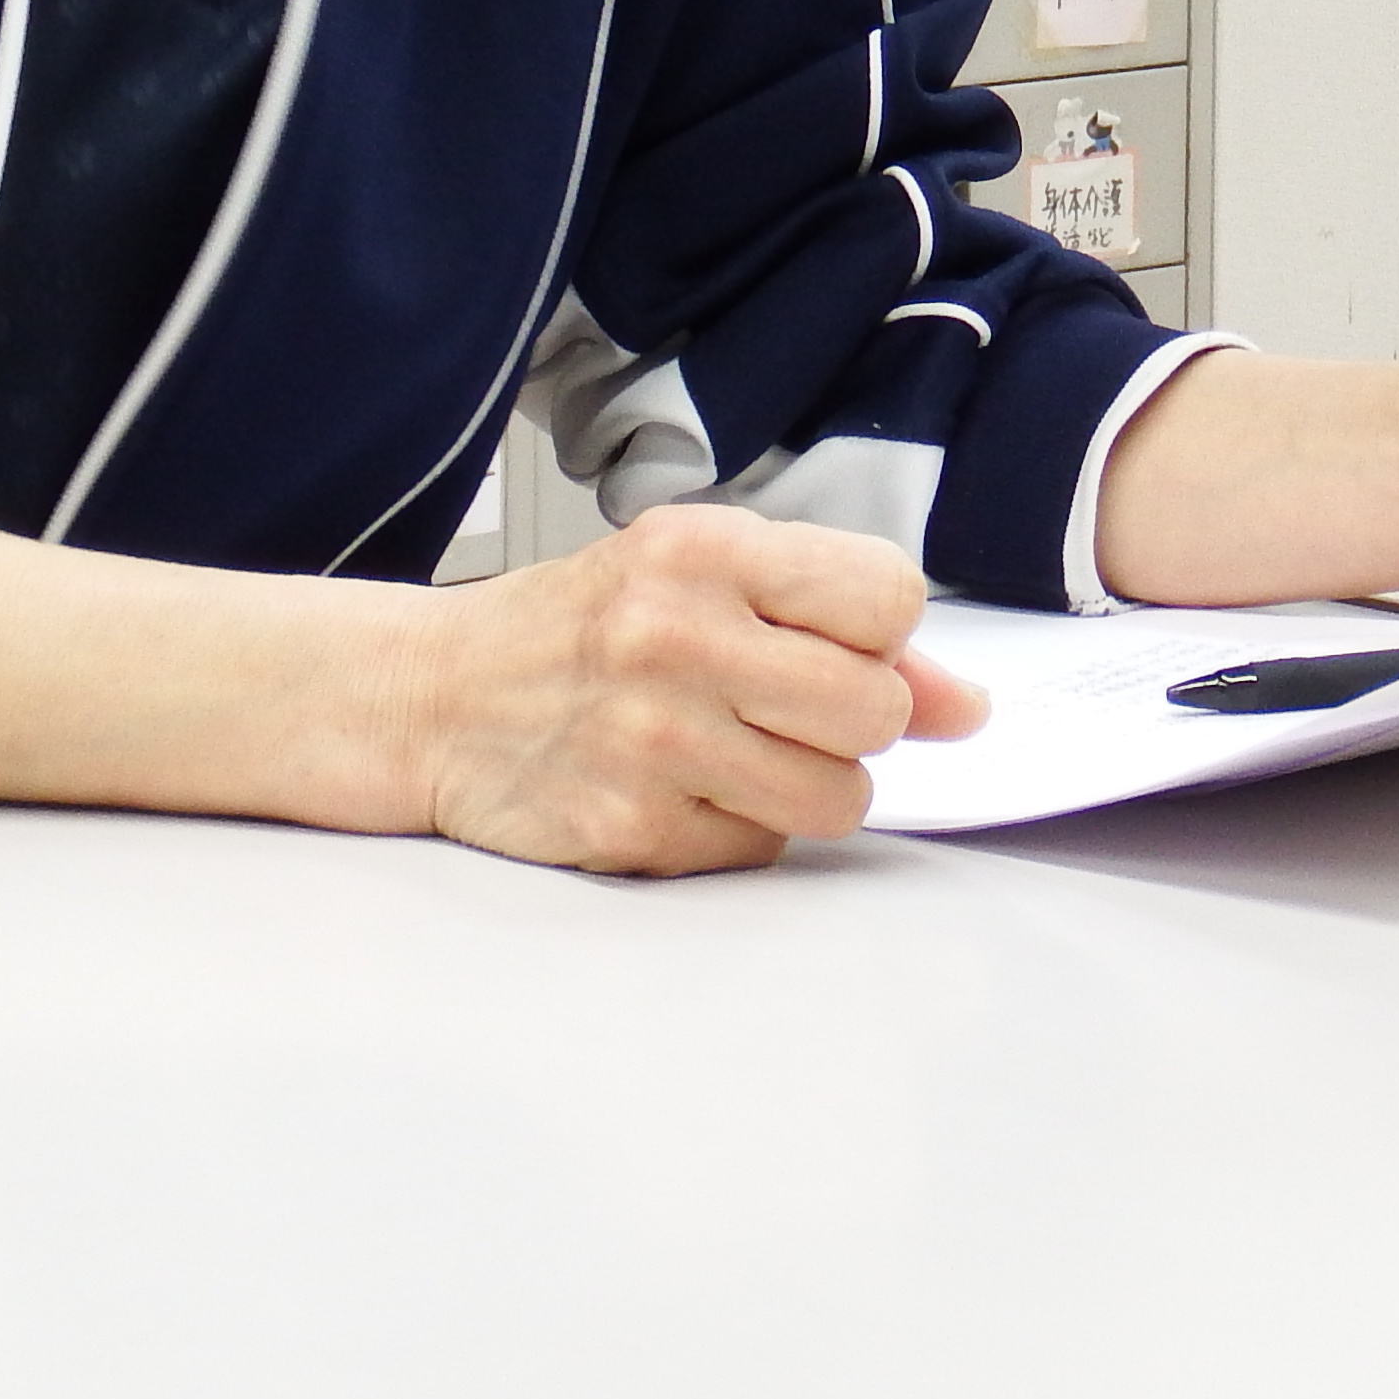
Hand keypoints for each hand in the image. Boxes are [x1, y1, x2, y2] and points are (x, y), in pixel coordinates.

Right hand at [402, 505, 987, 874]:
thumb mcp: (693, 576)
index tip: (830, 638)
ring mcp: (653, 739)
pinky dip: (737, 826)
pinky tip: (678, 787)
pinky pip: (764, 848)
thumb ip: (831, 621)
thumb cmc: (578, 630)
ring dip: (807, 784)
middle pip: (874, 707)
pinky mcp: (633, 829)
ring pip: (839, 795)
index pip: (885, 596)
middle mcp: (675, 635)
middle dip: (851, 719)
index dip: (876, 631)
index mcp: (699, 549)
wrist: (432, 696)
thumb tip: (966, 707)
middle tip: (782, 705)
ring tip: (736, 750)